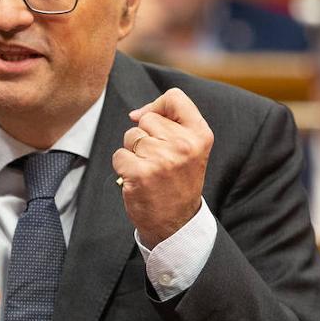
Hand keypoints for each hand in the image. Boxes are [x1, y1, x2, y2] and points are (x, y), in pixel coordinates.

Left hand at [112, 88, 213, 248]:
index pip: (175, 97)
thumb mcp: (190, 149)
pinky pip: (119, 155)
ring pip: (131, 136)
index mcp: (200, 135)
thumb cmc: (179, 182)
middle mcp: (183, 145)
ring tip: (149, 170)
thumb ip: (171, 124)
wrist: (176, 224)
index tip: (152, 120)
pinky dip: (123, 167)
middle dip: (145, 136)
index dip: (158, 105)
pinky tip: (137, 180)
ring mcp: (162, 159)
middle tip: (157, 160)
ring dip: (133, 152)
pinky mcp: (140, 173)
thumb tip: (135, 113)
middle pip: (147, 118)